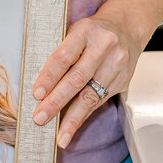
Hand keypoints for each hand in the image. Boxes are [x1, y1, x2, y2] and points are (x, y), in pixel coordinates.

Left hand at [32, 14, 142, 148]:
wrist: (126, 28)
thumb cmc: (92, 32)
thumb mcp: (75, 32)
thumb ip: (61, 54)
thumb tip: (40, 87)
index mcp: (86, 31)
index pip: (64, 56)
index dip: (49, 77)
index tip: (37, 94)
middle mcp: (104, 47)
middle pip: (77, 79)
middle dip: (57, 101)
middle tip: (40, 118)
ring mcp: (116, 64)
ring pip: (91, 95)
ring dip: (72, 118)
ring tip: (60, 135)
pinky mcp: (123, 80)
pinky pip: (100, 101)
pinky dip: (84, 115)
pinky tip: (74, 125)